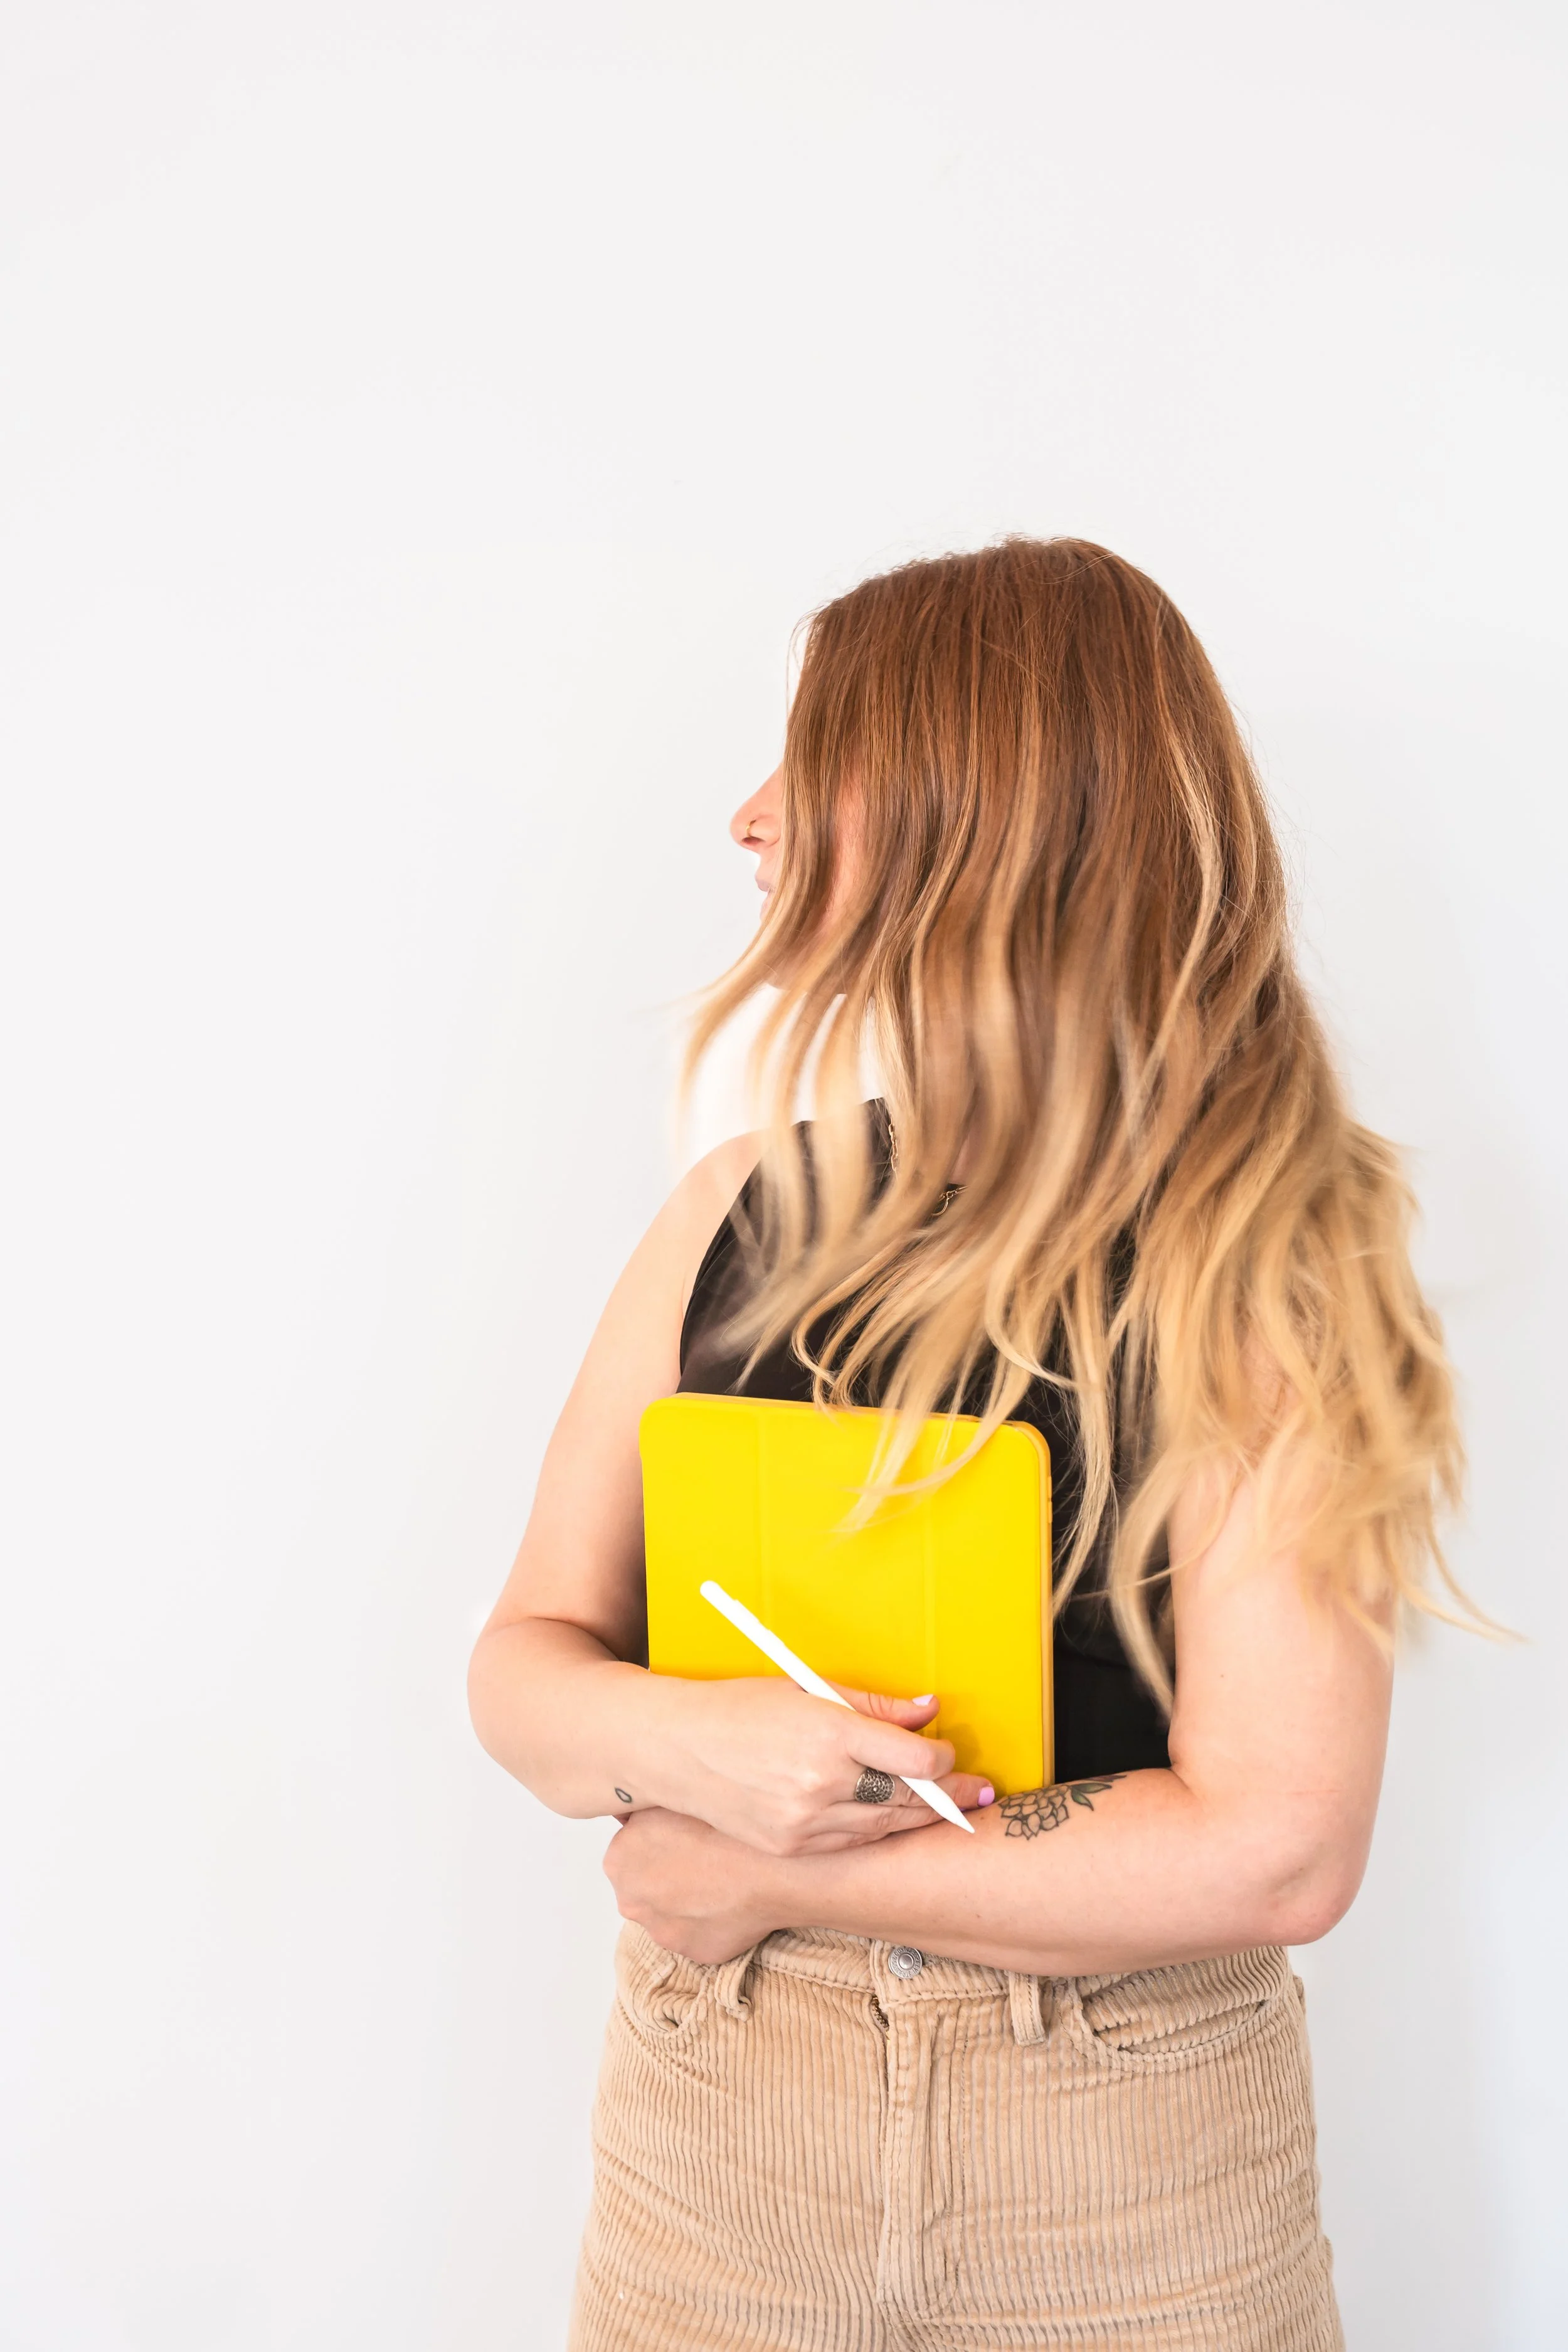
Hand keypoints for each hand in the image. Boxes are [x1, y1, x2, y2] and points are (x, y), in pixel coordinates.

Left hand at [604, 1806, 792, 1962]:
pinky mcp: (692, 1952)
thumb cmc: (722, 1829)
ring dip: (687, 1898)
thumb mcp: (669, 1800)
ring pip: (669, 1911)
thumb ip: (641, 1813)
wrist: (770, 1870)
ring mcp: (661, 1932)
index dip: (656, 1838)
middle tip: (702, 1856)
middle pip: (645, 1883)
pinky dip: (709, 1919)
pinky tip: (730, 1901)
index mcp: (618, 1861)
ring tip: (720, 1879)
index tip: (681, 1834)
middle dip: (666, 1873)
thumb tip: (634, 1817)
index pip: (629, 1848)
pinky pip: (696, 1932)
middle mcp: (631, 1902)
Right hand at [655, 1674, 993, 1855]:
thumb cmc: (740, 1709)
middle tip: (978, 1789)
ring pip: (886, 1826)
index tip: (948, 1750)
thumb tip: (929, 1711)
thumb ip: (874, 1706)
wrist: (676, 1749)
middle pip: (910, 1798)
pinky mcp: (791, 1847)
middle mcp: (821, 1781)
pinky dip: (879, 1831)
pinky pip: (853, 1844)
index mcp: (829, 1733)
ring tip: (947, 1808)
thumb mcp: (807, 1689)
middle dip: (951, 1794)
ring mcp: (805, 1821)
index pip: (917, 1759)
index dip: (944, 1757)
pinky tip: (894, 1820)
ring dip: (921, 1817)